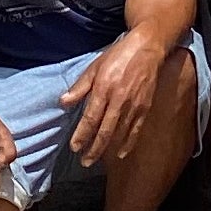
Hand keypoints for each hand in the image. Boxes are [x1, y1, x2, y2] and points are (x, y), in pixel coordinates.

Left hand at [61, 29, 161, 167]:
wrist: (146, 48)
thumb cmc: (118, 56)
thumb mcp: (94, 67)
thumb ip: (80, 87)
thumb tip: (63, 102)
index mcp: (104, 88)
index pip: (91, 118)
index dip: (82, 135)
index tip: (74, 147)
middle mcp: (119, 100)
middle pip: (105, 131)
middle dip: (93, 149)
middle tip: (84, 161)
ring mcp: (134, 105)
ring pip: (119, 134)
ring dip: (107, 149)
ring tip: (95, 159)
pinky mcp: (145, 107)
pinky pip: (135, 130)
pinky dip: (128, 144)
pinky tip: (120, 153)